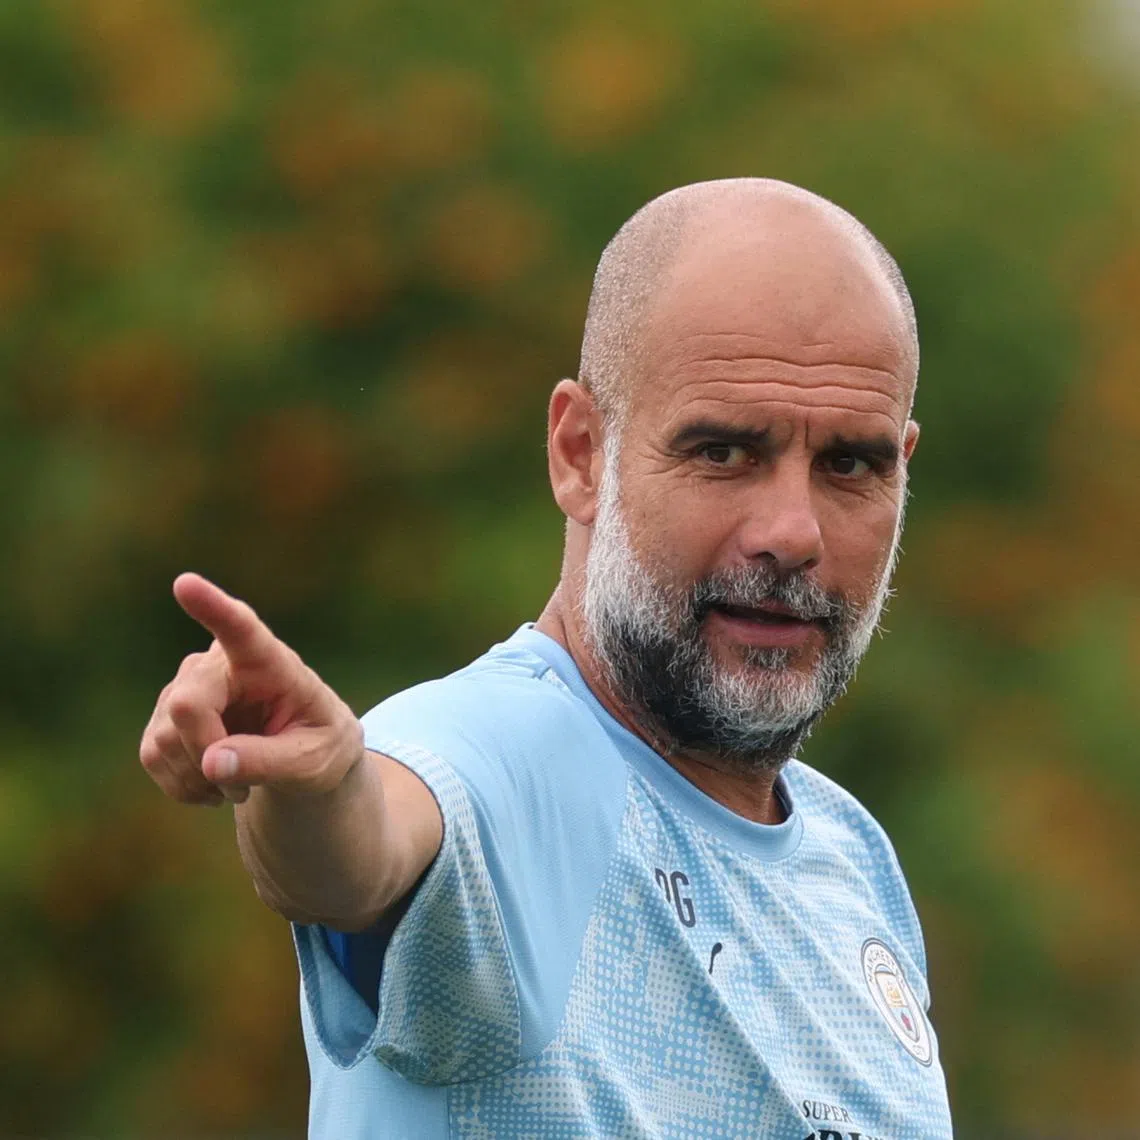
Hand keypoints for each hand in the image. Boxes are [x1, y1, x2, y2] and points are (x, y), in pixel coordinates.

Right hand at [140, 573, 363, 806]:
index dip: (212, 607)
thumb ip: (269, 760)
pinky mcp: (164, 716)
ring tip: (238, 783)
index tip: (185, 584)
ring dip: (198, 777)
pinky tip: (213, 785)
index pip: (241, 628)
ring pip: (165, 737)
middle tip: (243, 789)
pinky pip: (152, 755)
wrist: (303, 757)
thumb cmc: (320, 746)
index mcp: (271, 660)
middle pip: (188, 704)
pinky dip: (182, 785)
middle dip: (207, 753)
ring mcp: (187, 686)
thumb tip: (210, 763)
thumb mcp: (313, 761)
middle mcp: (220, 663)